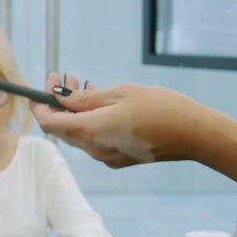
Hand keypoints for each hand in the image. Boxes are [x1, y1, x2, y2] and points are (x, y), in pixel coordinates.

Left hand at [31, 75, 236, 183]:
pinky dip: (91, 121)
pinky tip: (100, 103)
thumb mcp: (120, 94)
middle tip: (65, 77)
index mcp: (90, 131)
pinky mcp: (120, 158)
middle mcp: (95, 149)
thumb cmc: (161, 108)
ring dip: (76, 110)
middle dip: (58, 103)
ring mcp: (107, 157)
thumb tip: (60, 99)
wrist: (195, 134)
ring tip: (83, 84)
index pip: (49, 122)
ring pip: (79, 133)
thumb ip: (86, 98)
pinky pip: (95, 139)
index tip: (46, 83)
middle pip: (62, 129)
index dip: (41, 104)